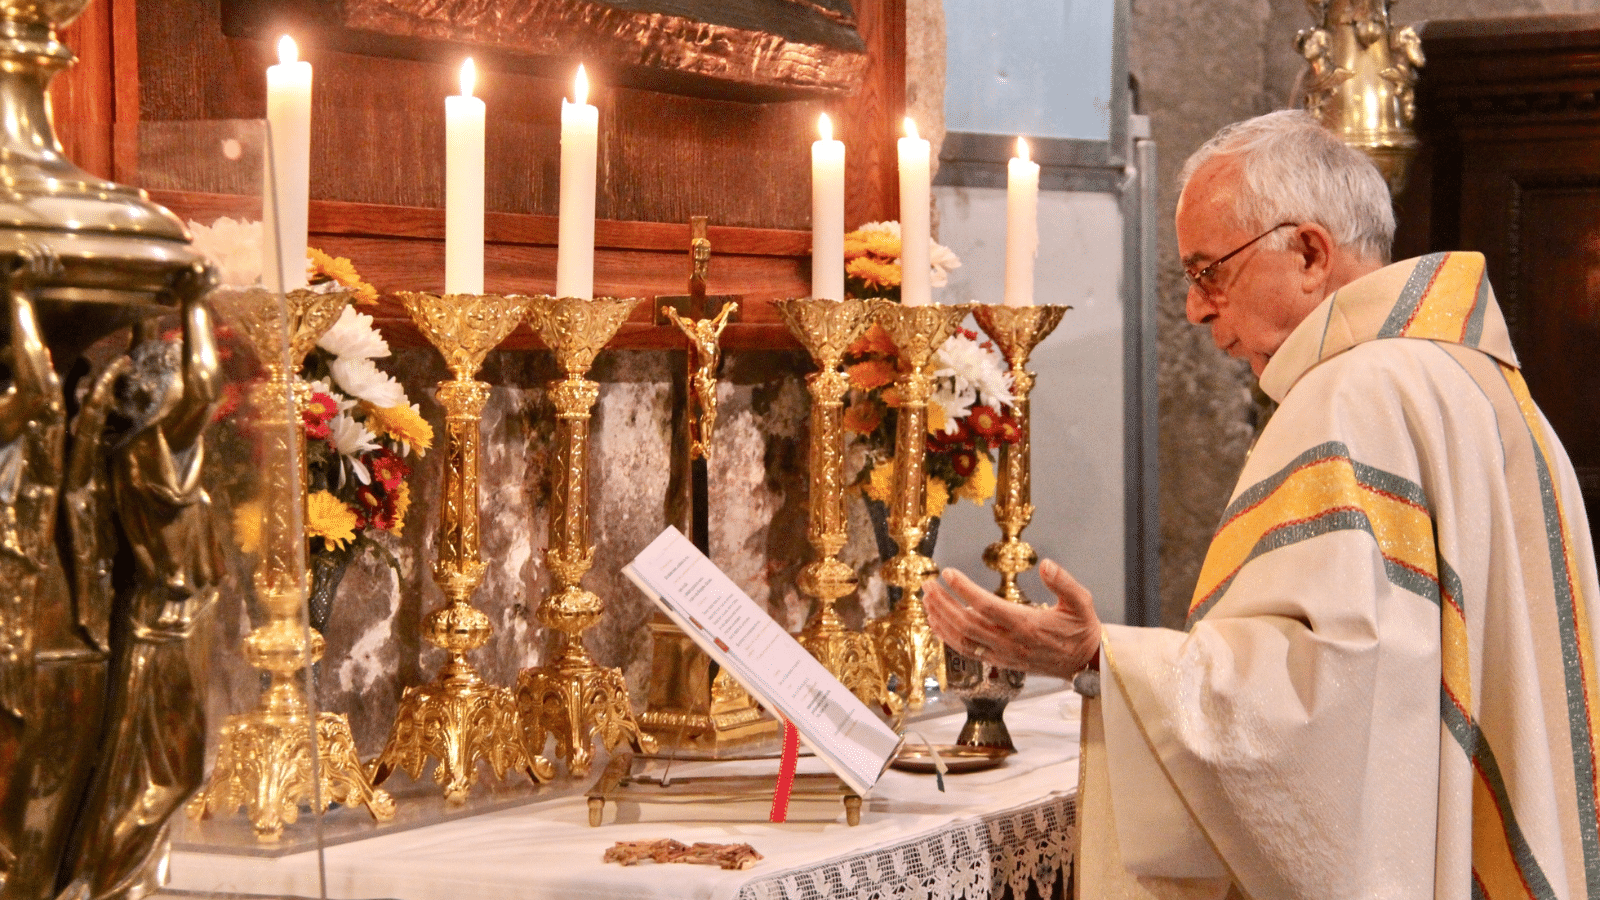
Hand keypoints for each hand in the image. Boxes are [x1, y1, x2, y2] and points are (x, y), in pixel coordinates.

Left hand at [923, 559, 1101, 679]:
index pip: (986, 606)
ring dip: (941, 620)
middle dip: (943, 603)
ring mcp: (1002, 655)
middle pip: (966, 623)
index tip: (948, 573)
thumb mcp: (1081, 602)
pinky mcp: (1000, 661)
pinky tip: (937, 624)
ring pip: (963, 640)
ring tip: (927, 600)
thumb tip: (1046, 564)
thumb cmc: (1082, 630)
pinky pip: (968, 651)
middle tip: (928, 584)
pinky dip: (948, 638)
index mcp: (1027, 625)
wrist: (1086, 663)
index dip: (964, 589)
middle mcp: (1010, 642)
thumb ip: (1063, 582)